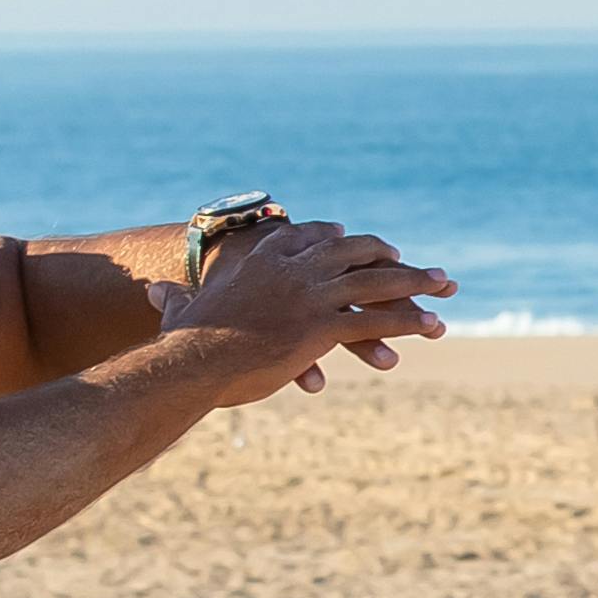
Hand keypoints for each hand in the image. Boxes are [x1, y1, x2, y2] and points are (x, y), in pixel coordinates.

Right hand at [158, 216, 452, 398]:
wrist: (188, 361)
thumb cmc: (182, 341)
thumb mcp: (180, 309)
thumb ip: (174, 299)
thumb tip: (152, 294)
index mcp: (261, 259)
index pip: (306, 237)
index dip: (332, 237)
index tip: (351, 237)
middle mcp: (292, 268)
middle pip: (352, 253)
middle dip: (388, 256)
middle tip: (412, 262)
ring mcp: (308, 294)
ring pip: (374, 283)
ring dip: (414, 283)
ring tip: (445, 287)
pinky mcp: (319, 325)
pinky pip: (373, 320)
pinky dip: (406, 321)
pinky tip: (431, 325)